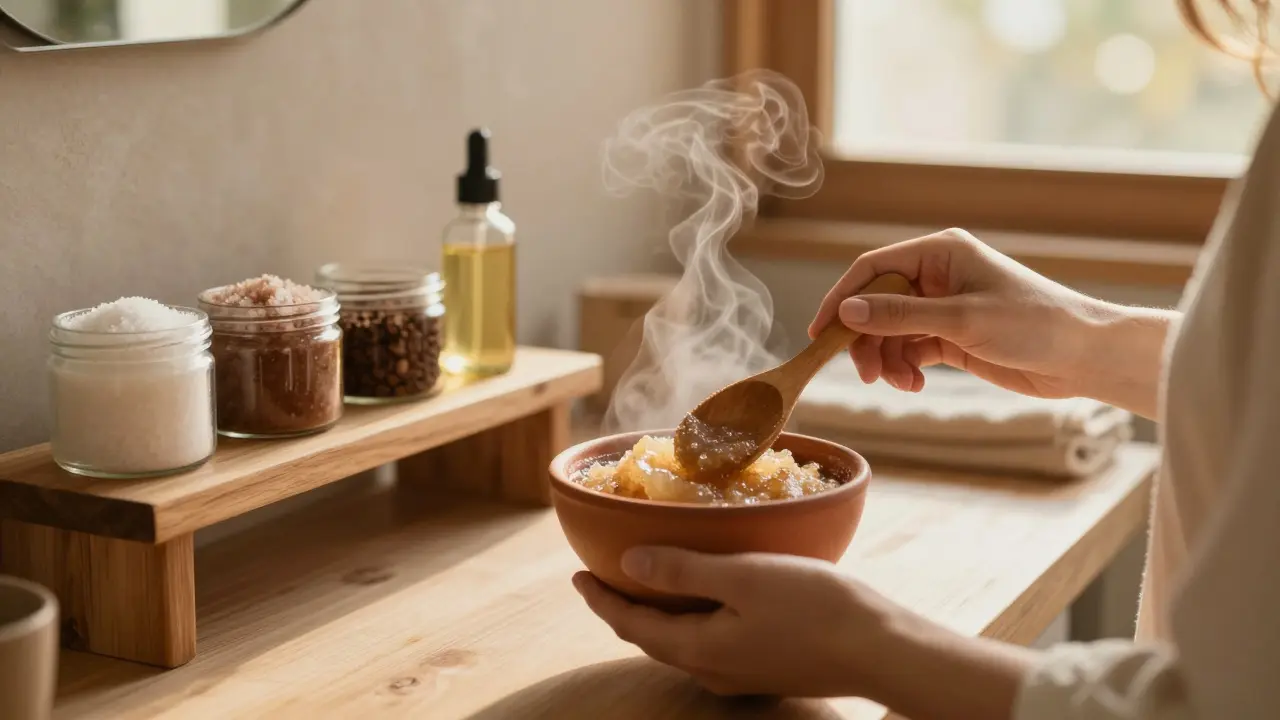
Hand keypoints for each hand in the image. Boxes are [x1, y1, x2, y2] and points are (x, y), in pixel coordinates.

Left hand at [572, 547, 897, 697]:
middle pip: (652, 639)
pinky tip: (704, 598)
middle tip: (602, 578)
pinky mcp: (766, 666)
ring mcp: (741, 673)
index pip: (631, 625)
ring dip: (657, 615)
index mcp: (700, 648)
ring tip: (645, 584)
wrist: (880, 649)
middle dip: (623, 608)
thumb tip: (628, 565)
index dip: (600, 599)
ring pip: (681, 642)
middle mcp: (713, 670)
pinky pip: (710, 642)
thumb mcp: (742, 577)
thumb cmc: (814, 607)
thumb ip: (683, 570)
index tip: (577, 574)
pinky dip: (691, 618)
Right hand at [808, 228, 1107, 399]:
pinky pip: (910, 350)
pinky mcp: (952, 337)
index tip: (820, 333)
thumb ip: (901, 315)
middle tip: (864, 373)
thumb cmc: (1034, 324)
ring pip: (890, 331)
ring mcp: (944, 307)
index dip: (842, 298)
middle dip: (867, 339)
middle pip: (877, 303)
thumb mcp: (962, 319)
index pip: (874, 268)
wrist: (1083, 356)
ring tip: (901, 383)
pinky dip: (905, 368)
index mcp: (941, 252)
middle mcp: (938, 275)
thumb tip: (847, 310)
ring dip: (887, 359)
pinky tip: (914, 384)